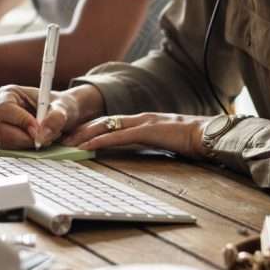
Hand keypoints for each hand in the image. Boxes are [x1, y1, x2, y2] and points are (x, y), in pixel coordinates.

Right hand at [0, 85, 83, 149]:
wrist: (62, 118)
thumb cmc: (58, 107)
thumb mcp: (62, 108)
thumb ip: (55, 118)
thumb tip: (42, 135)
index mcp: (7, 94)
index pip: (4, 109)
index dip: (21, 120)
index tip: (39, 128)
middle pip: (1, 130)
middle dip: (26, 137)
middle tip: (47, 137)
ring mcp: (0, 129)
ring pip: (6, 144)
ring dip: (29, 145)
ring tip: (47, 137)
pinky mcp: (5, 143)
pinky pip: (12, 153)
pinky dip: (29, 150)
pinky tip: (40, 142)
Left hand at [62, 112, 211, 158]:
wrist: (208, 134)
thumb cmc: (190, 140)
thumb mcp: (164, 142)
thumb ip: (149, 143)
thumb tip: (137, 151)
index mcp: (141, 121)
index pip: (109, 122)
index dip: (90, 128)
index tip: (73, 136)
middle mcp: (138, 118)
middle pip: (102, 122)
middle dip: (80, 130)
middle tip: (61, 139)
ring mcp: (141, 122)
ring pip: (105, 126)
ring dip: (84, 135)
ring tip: (67, 143)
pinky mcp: (146, 131)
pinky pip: (117, 137)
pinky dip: (100, 142)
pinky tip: (87, 147)